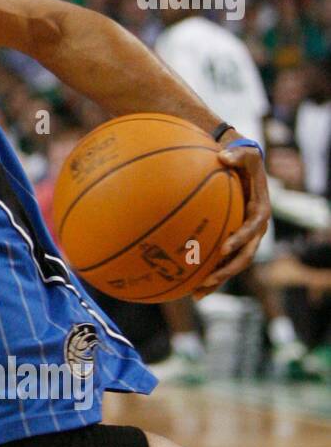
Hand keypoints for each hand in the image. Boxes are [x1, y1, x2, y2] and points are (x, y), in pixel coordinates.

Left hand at [194, 138, 270, 296]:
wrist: (241, 165)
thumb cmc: (242, 158)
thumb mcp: (245, 152)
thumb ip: (237, 154)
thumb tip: (223, 156)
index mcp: (259, 212)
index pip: (253, 229)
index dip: (241, 239)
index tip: (225, 247)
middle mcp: (254, 230)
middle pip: (244, 256)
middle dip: (227, 270)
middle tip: (208, 280)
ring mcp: (243, 239)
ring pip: (232, 265)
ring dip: (217, 280)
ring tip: (196, 293)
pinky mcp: (231, 242)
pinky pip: (220, 260)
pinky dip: (206, 273)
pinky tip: (186, 284)